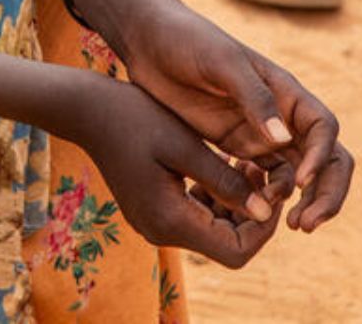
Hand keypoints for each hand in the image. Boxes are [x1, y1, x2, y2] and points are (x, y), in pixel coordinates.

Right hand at [67, 81, 287, 267]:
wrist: (87, 109)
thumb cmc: (135, 117)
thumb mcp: (186, 145)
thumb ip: (225, 180)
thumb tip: (265, 212)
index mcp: (170, 220)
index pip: (236, 251)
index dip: (264, 227)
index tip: (274, 189)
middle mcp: (162, 232)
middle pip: (227, 245)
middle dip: (254, 214)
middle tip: (265, 172)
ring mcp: (155, 224)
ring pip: (214, 231)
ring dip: (237, 204)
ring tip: (247, 164)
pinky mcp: (153, 211)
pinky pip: (196, 215)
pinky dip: (216, 197)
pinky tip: (224, 164)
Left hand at [109, 0, 352, 233]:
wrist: (150, 43)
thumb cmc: (188, 41)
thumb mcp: (222, 61)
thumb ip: (253, 97)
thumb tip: (284, 140)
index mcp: (285, 91)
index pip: (324, 129)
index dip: (322, 158)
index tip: (299, 182)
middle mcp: (280, 115)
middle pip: (324, 158)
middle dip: (326, 192)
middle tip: (307, 224)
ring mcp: (259, 134)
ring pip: (297, 175)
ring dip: (300, 202)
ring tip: (287, 226)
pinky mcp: (235, 148)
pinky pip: (264, 180)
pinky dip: (267, 198)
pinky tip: (252, 211)